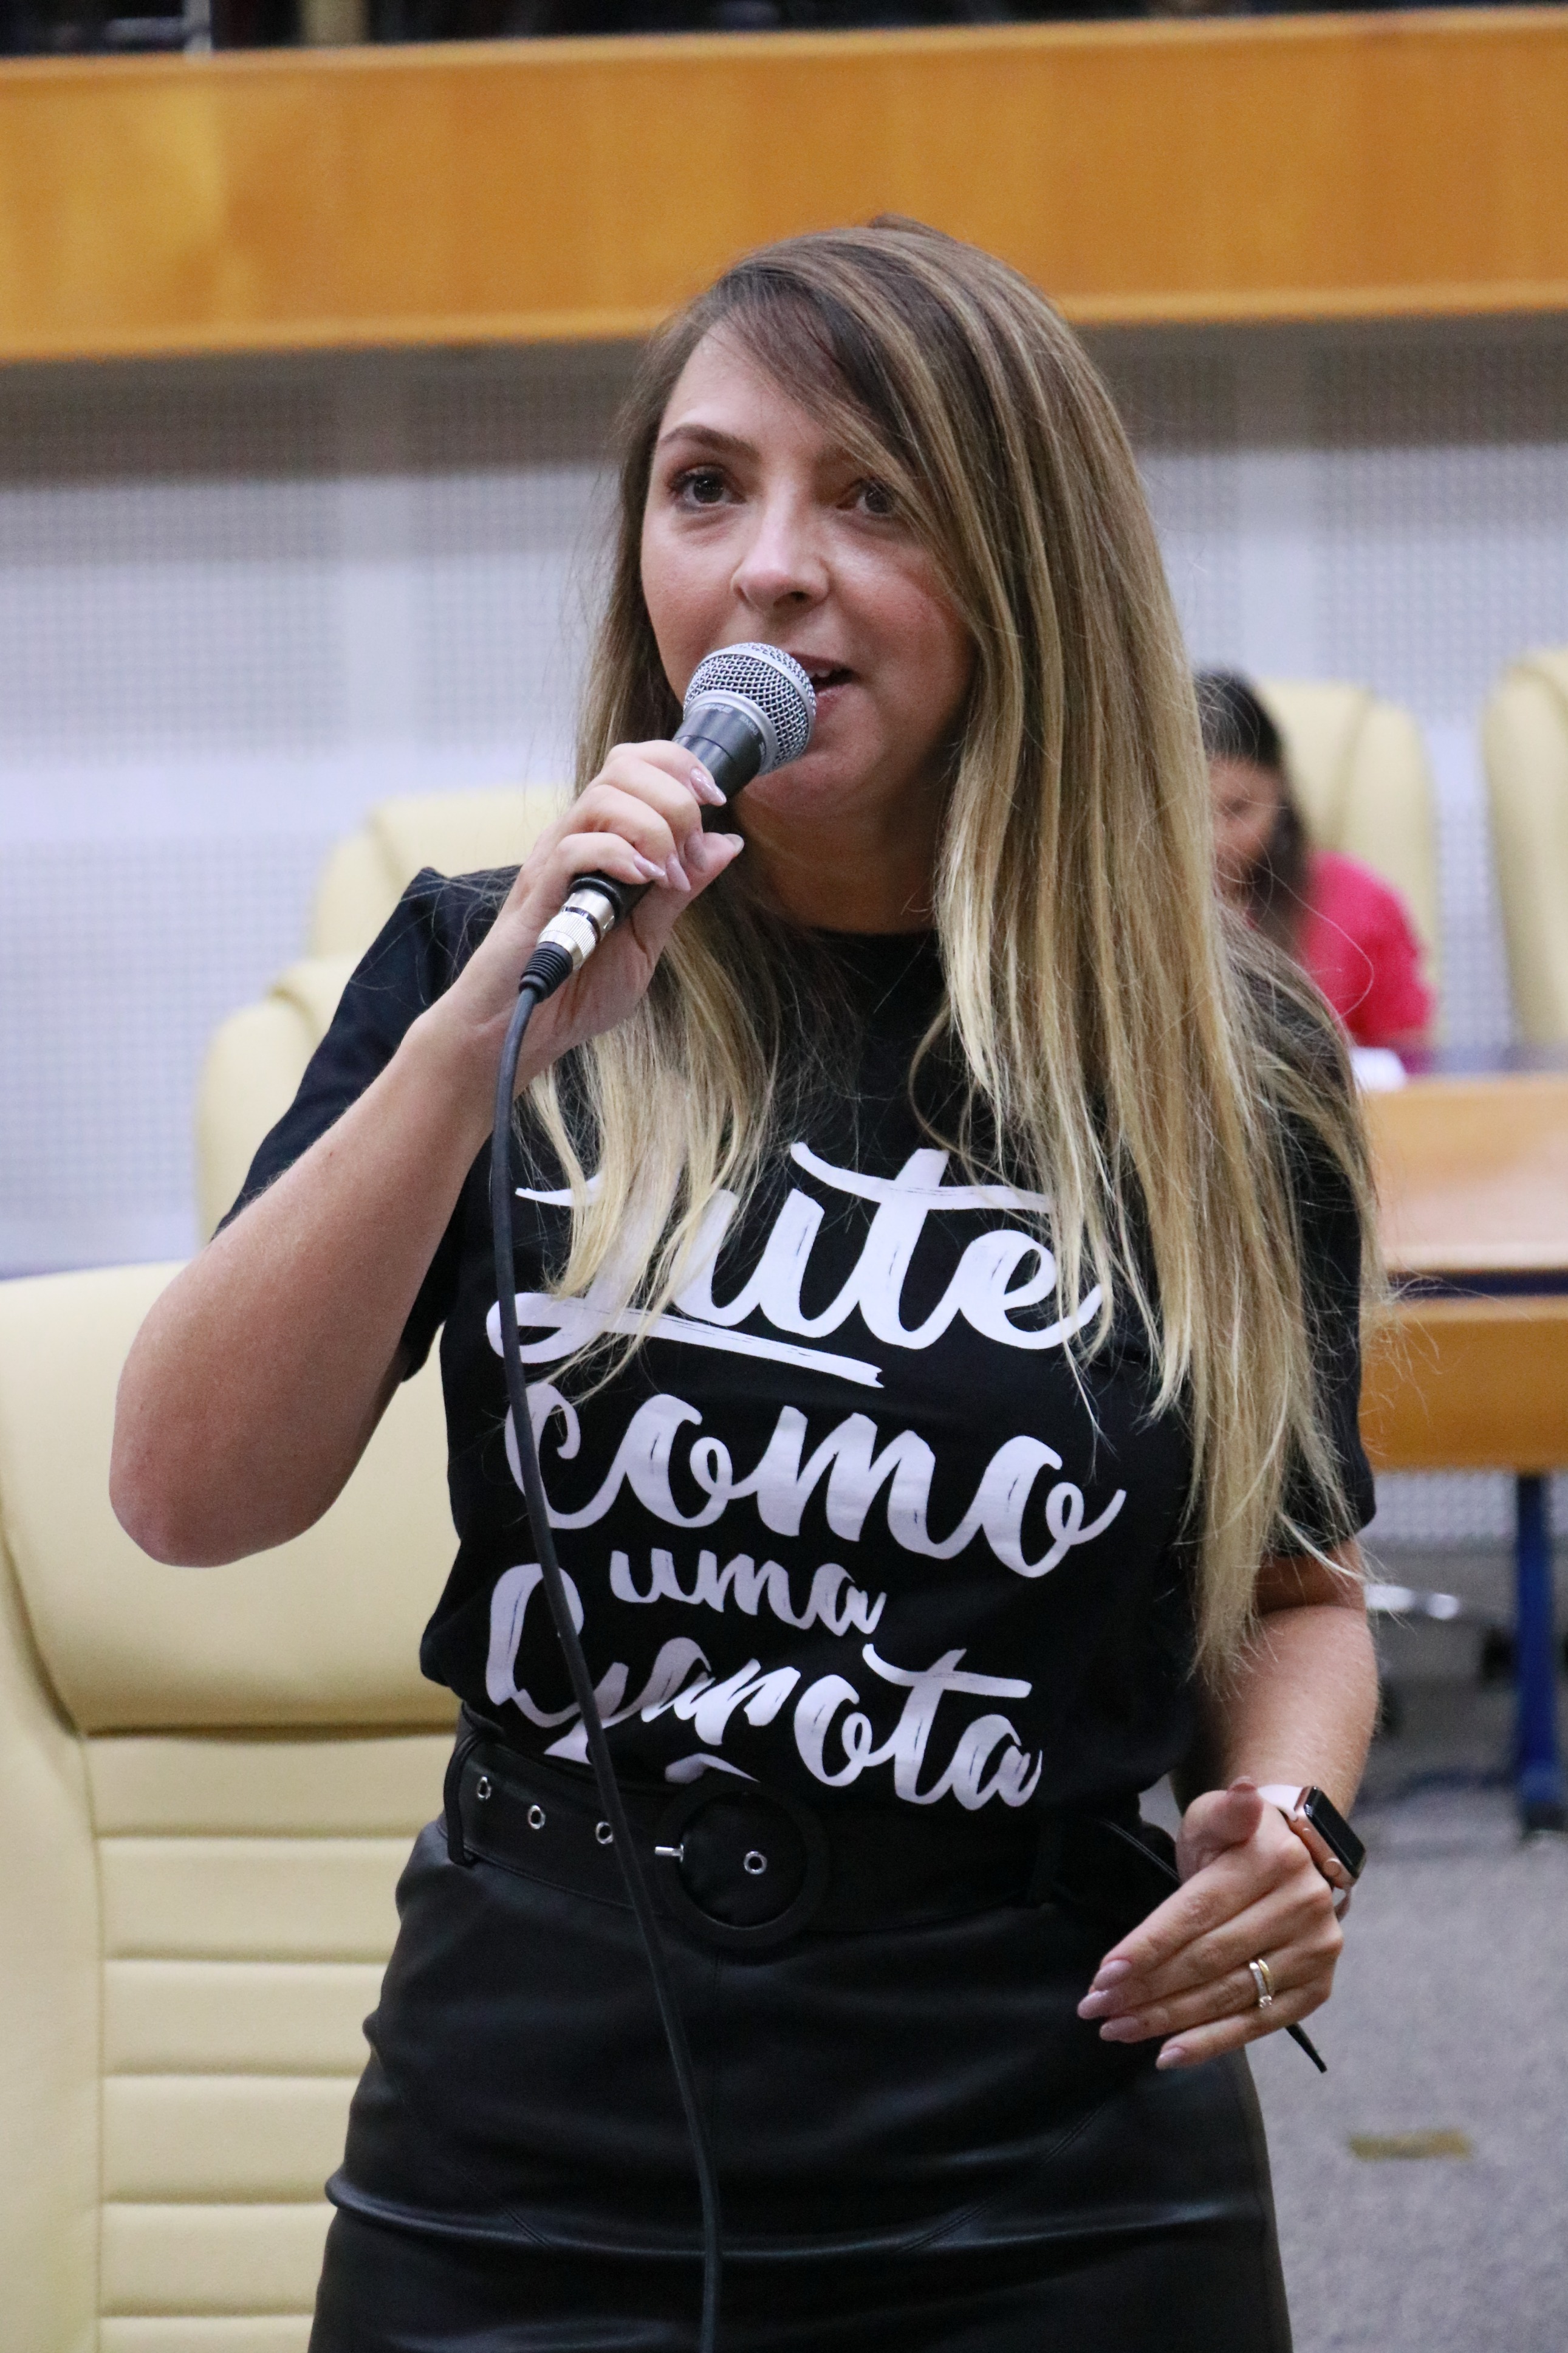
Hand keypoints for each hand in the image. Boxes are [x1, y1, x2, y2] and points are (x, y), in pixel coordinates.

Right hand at [422, 741, 743, 1108]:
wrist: (525, 1028)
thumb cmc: (578, 985)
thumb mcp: (648, 936)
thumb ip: (682, 889)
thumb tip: (726, 843)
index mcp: (600, 839)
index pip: (636, 764)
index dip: (680, 766)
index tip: (715, 799)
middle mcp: (574, 837)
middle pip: (624, 767)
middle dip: (675, 798)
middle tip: (687, 852)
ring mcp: (553, 862)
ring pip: (603, 797)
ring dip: (653, 828)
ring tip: (666, 875)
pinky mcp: (538, 893)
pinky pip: (576, 848)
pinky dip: (620, 857)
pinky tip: (642, 884)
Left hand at [1076, 1780, 1342, 2070]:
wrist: (1296, 1860)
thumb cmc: (1237, 1842)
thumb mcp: (1219, 1815)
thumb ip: (1227, 1810)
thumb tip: (1244, 1791)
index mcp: (1272, 1862)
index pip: (1197, 1913)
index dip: (1149, 1945)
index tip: (1103, 1974)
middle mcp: (1301, 1909)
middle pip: (1209, 1960)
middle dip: (1146, 1989)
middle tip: (1095, 2009)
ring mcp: (1314, 1953)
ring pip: (1229, 1996)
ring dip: (1168, 2020)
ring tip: (1117, 2029)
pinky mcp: (1317, 1990)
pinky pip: (1258, 2024)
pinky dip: (1212, 2043)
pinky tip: (1169, 2054)